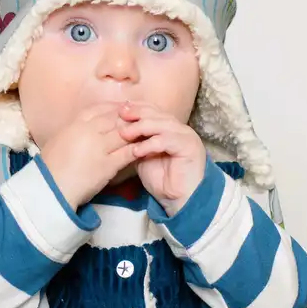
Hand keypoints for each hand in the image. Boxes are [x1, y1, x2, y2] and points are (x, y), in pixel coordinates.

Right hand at [41, 103, 136, 208]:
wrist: (51, 187)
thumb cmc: (50, 167)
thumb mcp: (58, 140)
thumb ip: (73, 131)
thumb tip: (82, 128)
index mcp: (75, 124)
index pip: (99, 109)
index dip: (114, 107)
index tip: (124, 107)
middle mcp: (88, 131)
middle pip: (115, 118)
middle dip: (129, 117)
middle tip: (142, 117)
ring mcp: (99, 147)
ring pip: (124, 133)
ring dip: (137, 132)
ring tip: (147, 132)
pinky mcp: (107, 165)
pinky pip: (127, 153)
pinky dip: (138, 149)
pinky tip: (145, 149)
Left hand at [118, 101, 205, 215]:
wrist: (178, 199)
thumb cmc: (161, 179)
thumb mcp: (142, 156)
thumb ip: (134, 141)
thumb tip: (117, 128)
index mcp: (169, 127)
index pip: (151, 110)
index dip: (134, 108)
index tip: (116, 110)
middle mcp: (179, 128)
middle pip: (156, 113)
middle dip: (136, 113)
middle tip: (119, 115)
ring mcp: (186, 136)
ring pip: (162, 123)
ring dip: (141, 127)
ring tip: (124, 134)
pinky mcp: (190, 147)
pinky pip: (167, 140)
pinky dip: (150, 144)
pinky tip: (137, 151)